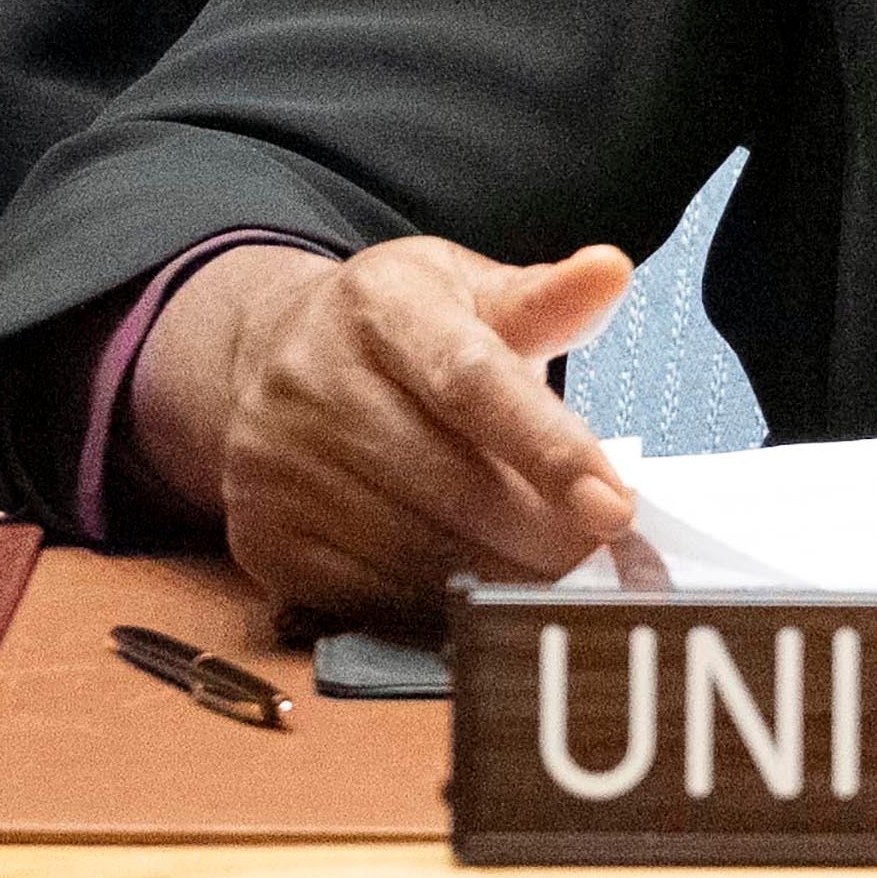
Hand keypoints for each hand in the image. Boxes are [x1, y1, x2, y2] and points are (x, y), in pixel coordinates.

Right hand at [136, 235, 641, 628]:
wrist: (275, 358)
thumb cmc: (401, 329)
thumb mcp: (468, 291)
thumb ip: (545, 299)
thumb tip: (610, 272)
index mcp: (380, 305)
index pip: (471, 382)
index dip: (549, 449)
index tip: (614, 507)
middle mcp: (312, 379)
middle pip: (448, 481)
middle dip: (541, 532)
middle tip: (602, 557)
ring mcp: (277, 463)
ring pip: (411, 549)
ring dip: (497, 575)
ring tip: (553, 576)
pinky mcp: (262, 533)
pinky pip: (365, 594)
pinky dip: (436, 605)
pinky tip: (479, 591)